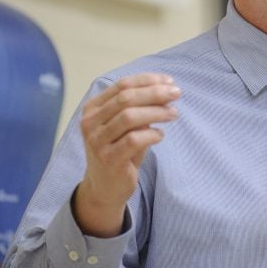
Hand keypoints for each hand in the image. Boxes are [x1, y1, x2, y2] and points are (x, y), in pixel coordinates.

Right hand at [73, 73, 179, 236]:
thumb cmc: (120, 150)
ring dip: (157, 112)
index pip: (122, 85)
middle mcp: (90, 123)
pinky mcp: (108, 159)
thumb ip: (140, 107)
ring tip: (174, 113)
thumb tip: (167, 89)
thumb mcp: (127, 125)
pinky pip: (134, 140)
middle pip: (126, 98)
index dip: (148, 80)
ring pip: (129, 116)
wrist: (105, 187)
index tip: (169, 81)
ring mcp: (97, 141)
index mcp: (93, 108)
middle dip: (155, 93)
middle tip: (177, 93)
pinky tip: (160, 135)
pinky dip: (152, 134)